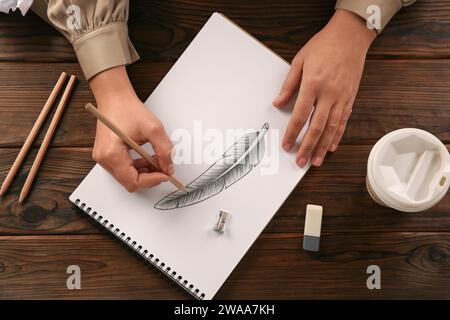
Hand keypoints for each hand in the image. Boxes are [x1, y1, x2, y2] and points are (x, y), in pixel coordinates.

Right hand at [90, 66, 173, 191]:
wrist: (115, 98)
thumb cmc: (128, 109)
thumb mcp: (154, 128)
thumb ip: (164, 150)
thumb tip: (169, 168)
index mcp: (112, 153)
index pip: (133, 181)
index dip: (152, 180)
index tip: (165, 174)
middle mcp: (104, 159)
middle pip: (130, 181)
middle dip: (150, 176)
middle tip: (164, 167)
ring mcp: (104, 158)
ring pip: (128, 177)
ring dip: (145, 172)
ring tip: (157, 159)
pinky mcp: (107, 155)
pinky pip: (124, 169)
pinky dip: (138, 166)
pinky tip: (148, 157)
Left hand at [273, 9, 375, 166]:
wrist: (350, 36)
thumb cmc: (323, 46)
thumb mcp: (299, 61)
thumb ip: (288, 85)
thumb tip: (278, 103)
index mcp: (313, 84)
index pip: (300, 115)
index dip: (293, 133)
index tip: (286, 145)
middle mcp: (329, 94)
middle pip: (317, 127)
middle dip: (307, 146)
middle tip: (300, 161)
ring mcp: (342, 97)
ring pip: (332, 128)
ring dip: (322, 147)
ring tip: (315, 161)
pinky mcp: (350, 98)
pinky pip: (343, 121)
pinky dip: (337, 136)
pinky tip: (331, 147)